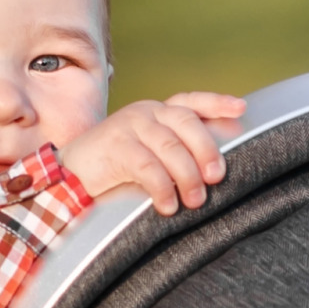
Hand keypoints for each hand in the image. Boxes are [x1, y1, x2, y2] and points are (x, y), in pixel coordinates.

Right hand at [59, 92, 247, 214]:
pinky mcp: (114, 146)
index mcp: (157, 112)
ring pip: (169, 145)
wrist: (68, 176)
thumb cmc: (115, 171)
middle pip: (186, 121)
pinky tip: (167, 205)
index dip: (216, 103)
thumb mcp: (148, 156)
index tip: (241, 108)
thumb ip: (175, 155)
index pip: (191, 102)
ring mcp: (129, 126)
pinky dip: (162, 187)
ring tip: (195, 200)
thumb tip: (213, 176)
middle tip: (216, 177)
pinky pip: (146, 165)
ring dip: (187, 175)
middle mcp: (145, 113)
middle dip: (206, 149)